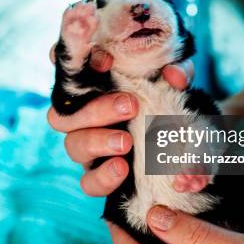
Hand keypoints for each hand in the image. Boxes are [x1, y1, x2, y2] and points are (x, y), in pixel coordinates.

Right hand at [47, 46, 193, 195]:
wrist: (180, 141)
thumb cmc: (166, 97)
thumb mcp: (173, 80)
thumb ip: (176, 72)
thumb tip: (175, 76)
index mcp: (92, 84)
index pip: (71, 68)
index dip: (79, 63)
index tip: (107, 62)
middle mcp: (80, 114)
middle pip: (63, 112)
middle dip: (96, 109)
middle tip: (130, 105)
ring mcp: (86, 146)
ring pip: (72, 144)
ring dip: (97, 141)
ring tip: (126, 142)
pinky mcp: (97, 175)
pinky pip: (88, 182)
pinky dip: (103, 176)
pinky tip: (122, 168)